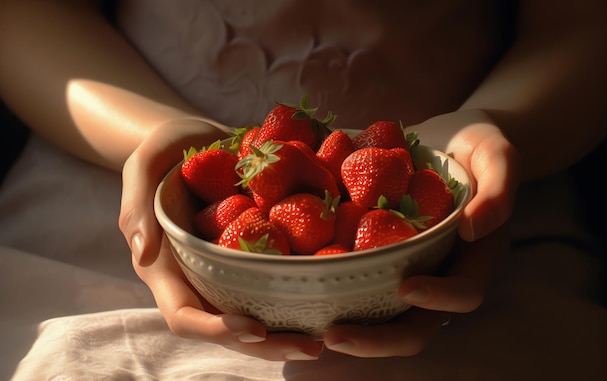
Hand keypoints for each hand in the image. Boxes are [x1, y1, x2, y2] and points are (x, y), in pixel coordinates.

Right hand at [118, 119, 322, 359]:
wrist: (193, 139)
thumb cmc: (164, 151)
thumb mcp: (143, 165)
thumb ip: (136, 206)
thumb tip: (141, 252)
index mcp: (168, 267)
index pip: (184, 315)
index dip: (215, 329)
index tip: (255, 328)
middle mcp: (199, 278)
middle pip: (227, 328)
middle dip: (266, 345)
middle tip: (311, 348)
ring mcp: (227, 270)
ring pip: (255, 314)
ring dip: (288, 332)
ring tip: (327, 336)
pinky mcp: (252, 255)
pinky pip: (272, 282)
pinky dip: (297, 294)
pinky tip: (331, 295)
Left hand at [322, 110, 520, 356]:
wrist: (450, 141)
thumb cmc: (480, 146)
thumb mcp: (498, 155)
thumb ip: (498, 190)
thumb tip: (472, 229)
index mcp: (475, 259)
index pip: (464, 293)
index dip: (438, 298)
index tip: (405, 287)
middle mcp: (442, 274)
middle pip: (416, 326)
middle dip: (378, 340)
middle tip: (334, 336)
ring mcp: (411, 270)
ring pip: (384, 317)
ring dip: (351, 331)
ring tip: (310, 331)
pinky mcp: (383, 258)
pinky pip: (363, 284)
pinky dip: (336, 293)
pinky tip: (302, 291)